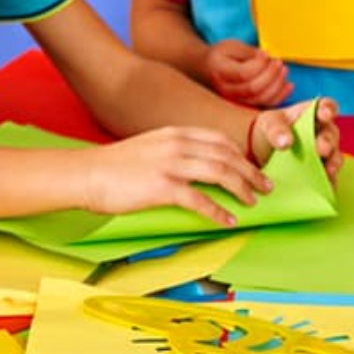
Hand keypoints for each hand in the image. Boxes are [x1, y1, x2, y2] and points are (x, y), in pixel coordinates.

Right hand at [83, 127, 272, 225]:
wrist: (87, 174)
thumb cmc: (115, 166)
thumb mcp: (150, 147)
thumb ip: (174, 151)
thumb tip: (196, 167)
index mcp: (175, 133)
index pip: (220, 140)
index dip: (241, 155)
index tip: (253, 168)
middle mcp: (177, 144)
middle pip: (226, 156)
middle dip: (250, 172)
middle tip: (265, 187)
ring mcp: (171, 164)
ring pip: (220, 173)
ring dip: (241, 189)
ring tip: (253, 202)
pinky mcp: (162, 186)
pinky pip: (200, 200)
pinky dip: (219, 211)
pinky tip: (228, 220)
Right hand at [202, 39, 291, 105]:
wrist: (205, 70)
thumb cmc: (220, 56)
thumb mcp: (230, 46)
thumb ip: (248, 52)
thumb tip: (266, 58)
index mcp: (220, 72)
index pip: (244, 73)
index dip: (260, 64)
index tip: (265, 54)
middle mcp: (226, 90)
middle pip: (254, 88)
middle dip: (271, 74)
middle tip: (278, 62)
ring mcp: (235, 101)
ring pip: (260, 99)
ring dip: (277, 85)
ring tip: (283, 70)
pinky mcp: (244, 105)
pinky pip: (265, 105)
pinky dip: (280, 96)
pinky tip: (288, 85)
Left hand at [250, 97, 344, 184]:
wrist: (261, 151)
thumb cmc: (270, 129)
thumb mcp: (269, 124)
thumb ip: (276, 129)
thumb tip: (286, 142)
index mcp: (312, 113)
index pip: (327, 107)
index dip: (329, 110)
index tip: (325, 115)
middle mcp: (323, 132)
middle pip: (332, 134)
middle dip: (328, 142)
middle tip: (322, 149)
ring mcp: (324, 153)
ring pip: (335, 156)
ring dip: (333, 163)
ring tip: (328, 171)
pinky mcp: (321, 171)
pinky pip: (329, 177)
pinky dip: (329, 181)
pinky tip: (326, 186)